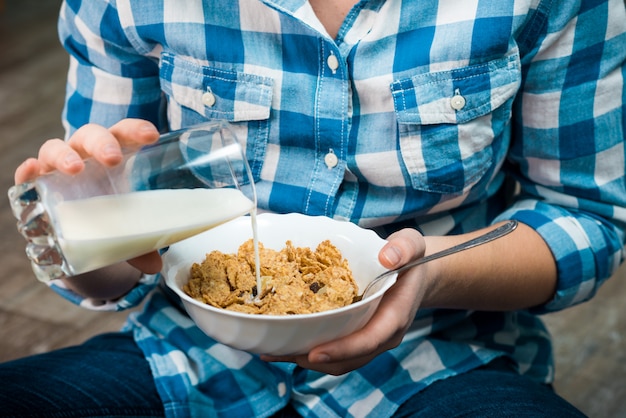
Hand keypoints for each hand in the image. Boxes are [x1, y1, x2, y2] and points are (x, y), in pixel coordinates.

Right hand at [14, 119, 162, 291]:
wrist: (77, 227)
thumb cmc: (107, 211)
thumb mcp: (125, 224)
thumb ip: (140, 243)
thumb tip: (155, 266)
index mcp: (112, 154)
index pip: (123, 133)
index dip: (135, 129)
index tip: (152, 136)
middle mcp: (84, 154)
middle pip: (90, 136)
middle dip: (102, 143)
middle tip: (113, 159)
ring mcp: (57, 166)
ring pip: (55, 149)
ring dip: (64, 155)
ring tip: (74, 168)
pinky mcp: (35, 184)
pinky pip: (27, 172)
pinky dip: (27, 170)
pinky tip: (32, 171)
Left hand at [261, 227, 427, 374]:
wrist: (415, 274)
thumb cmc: (410, 259)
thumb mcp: (411, 245)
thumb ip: (404, 248)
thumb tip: (386, 256)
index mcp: (394, 317)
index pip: (368, 341)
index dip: (341, 349)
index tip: (313, 353)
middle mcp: (381, 336)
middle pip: (347, 359)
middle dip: (312, 359)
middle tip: (277, 352)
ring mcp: (368, 340)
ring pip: (337, 361)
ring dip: (304, 359)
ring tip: (271, 351)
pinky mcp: (356, 336)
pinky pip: (334, 351)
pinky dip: (308, 350)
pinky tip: (283, 342)